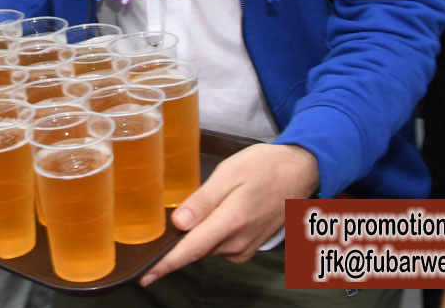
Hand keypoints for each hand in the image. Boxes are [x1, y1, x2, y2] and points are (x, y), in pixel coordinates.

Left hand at [140, 143, 318, 284]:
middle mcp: (238, 242)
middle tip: (174, 215)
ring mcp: (245, 247)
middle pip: (196, 248)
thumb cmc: (265, 168)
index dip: (166, 264)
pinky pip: (219, 245)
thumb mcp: (229, 173)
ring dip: (198, 233)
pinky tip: (218, 213)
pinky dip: (211, 234)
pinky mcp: (248, 247)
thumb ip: (203, 201)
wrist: (299, 172)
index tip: (146, 276)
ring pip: (207, 247)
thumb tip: (179, 223)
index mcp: (232, 221)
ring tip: (210, 204)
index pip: (191, 250)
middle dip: (179, 239)